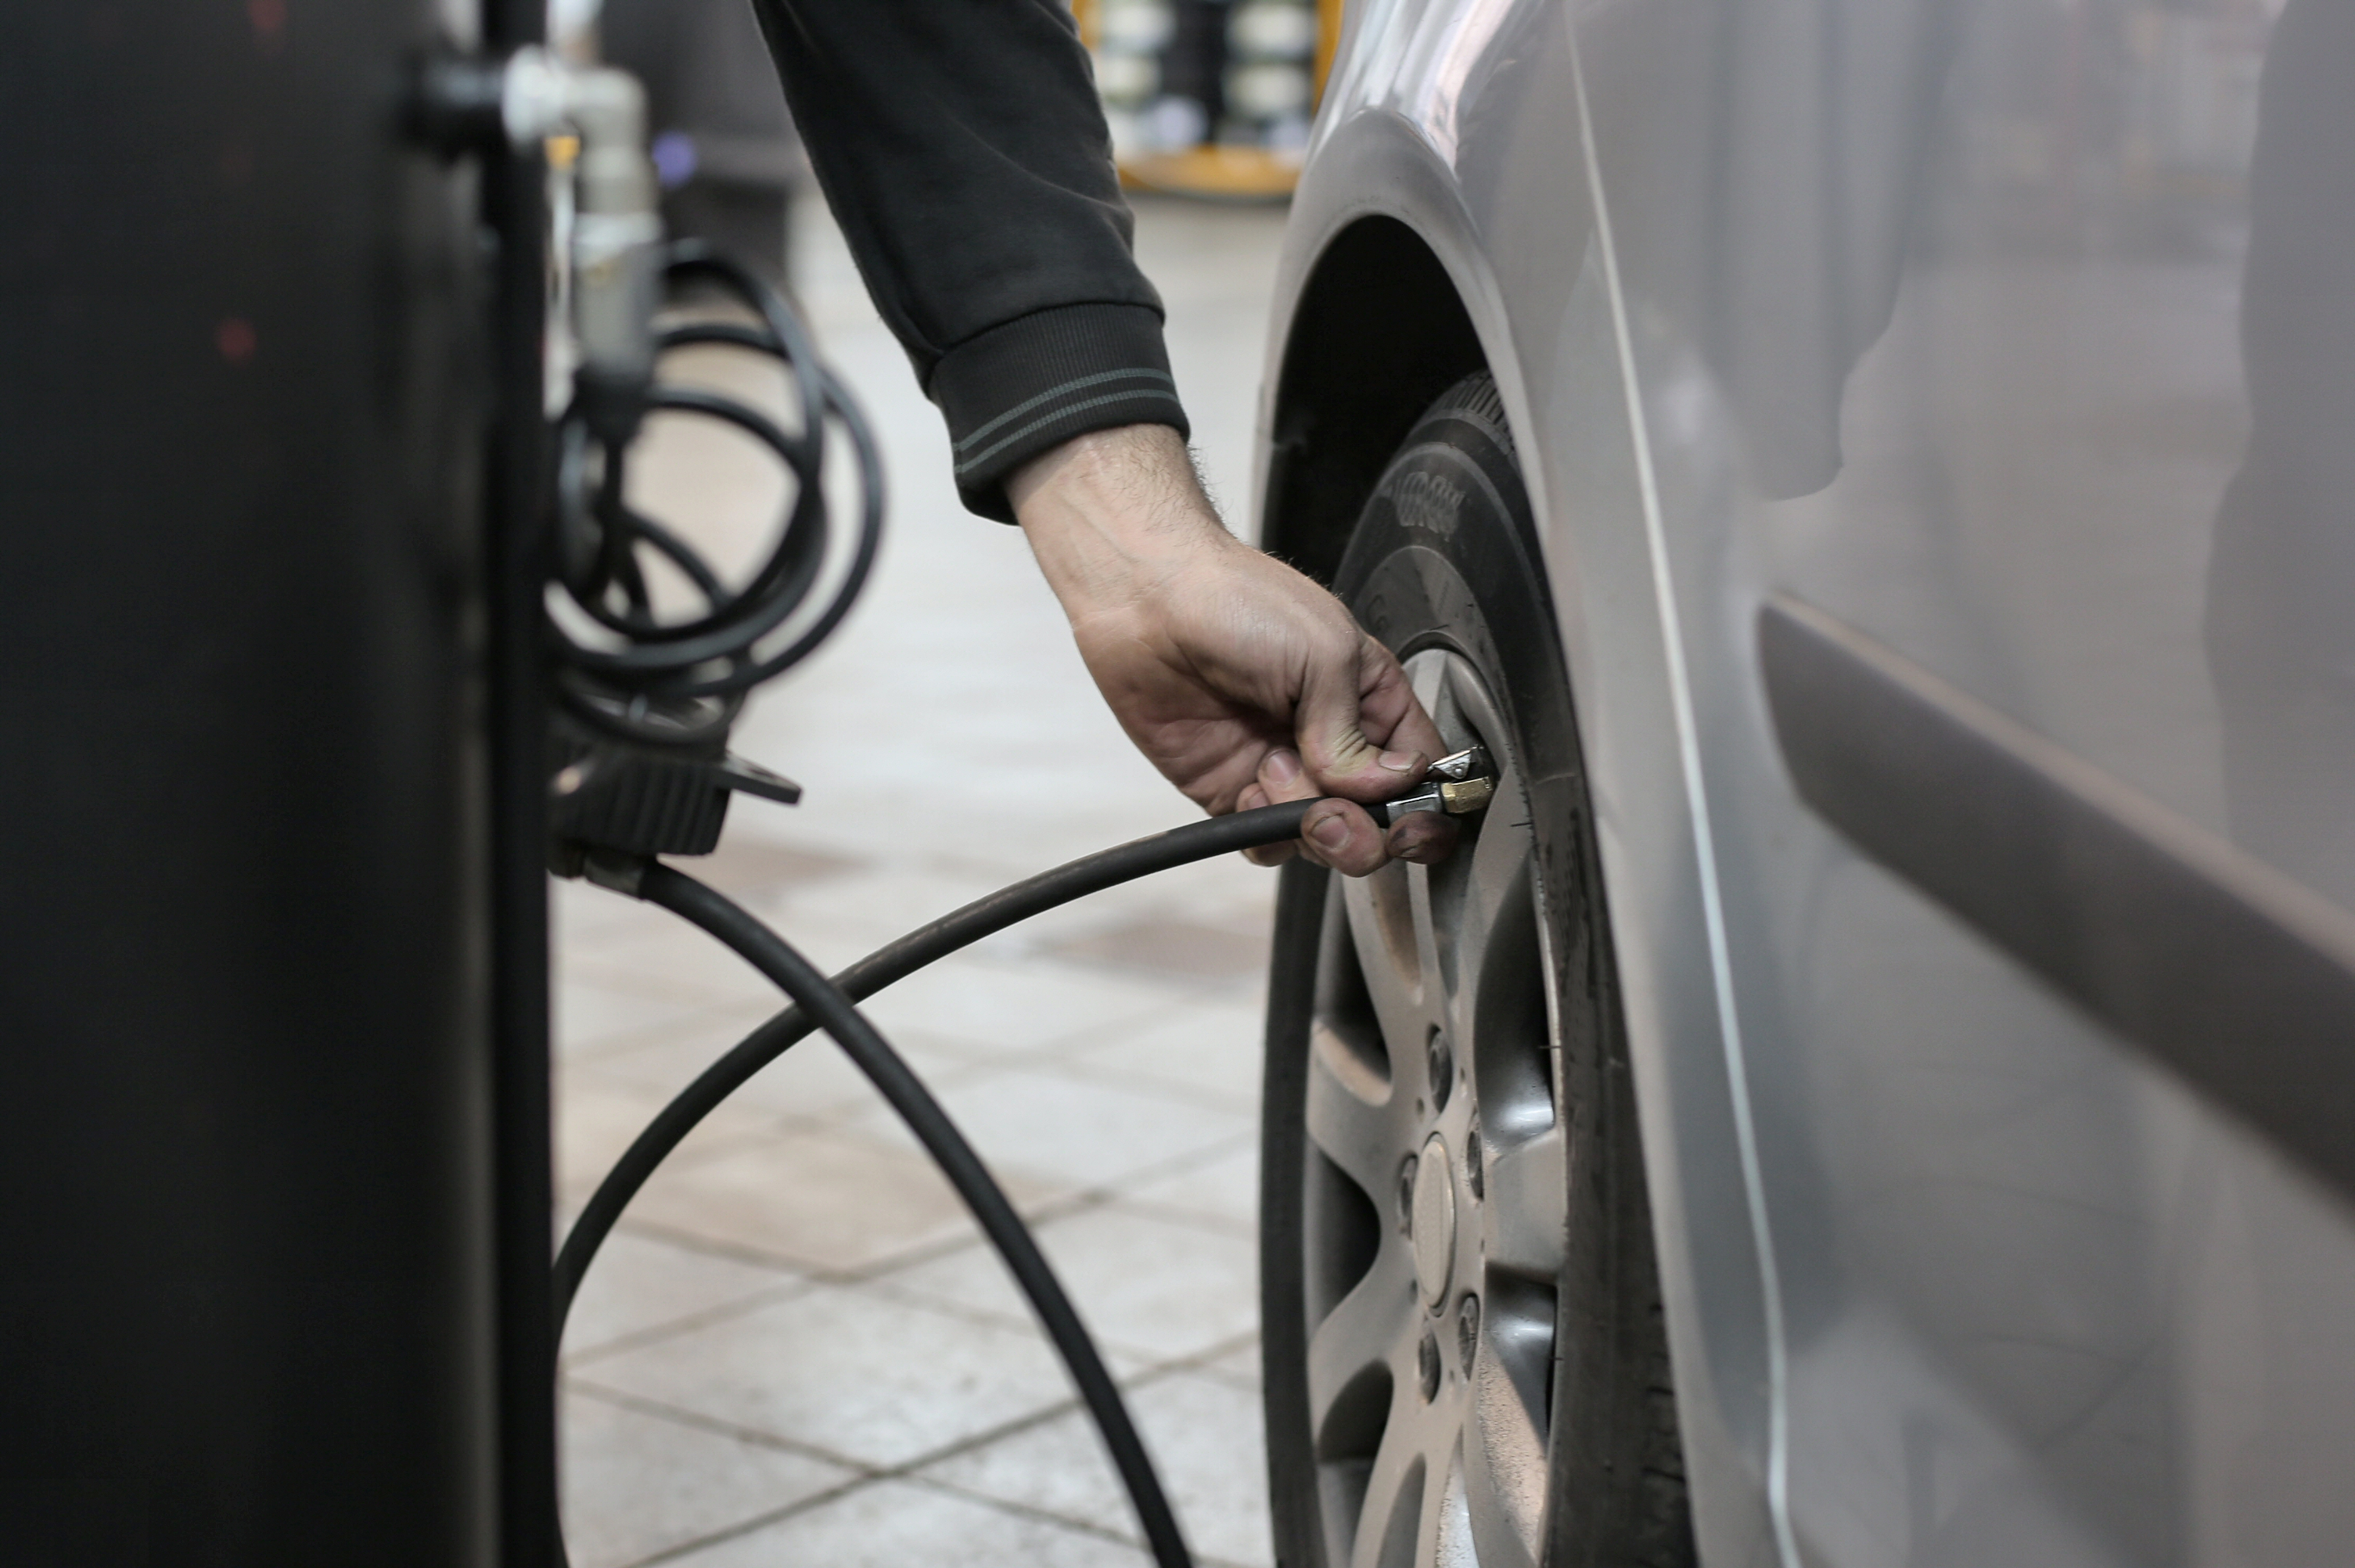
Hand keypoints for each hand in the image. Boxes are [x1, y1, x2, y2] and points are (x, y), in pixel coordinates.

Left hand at [1009, 423, 1455, 874]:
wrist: (1149, 602)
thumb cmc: (1237, 601)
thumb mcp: (1324, 652)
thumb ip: (1355, 733)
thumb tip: (1383, 789)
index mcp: (1373, 702)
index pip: (1425, 774)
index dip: (1426, 807)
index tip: (1409, 819)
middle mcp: (1336, 743)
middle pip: (1381, 823)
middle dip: (1365, 831)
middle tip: (1333, 809)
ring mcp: (1286, 771)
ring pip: (1326, 841)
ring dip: (1308, 824)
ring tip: (1272, 770)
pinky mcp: (1235, 792)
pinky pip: (1268, 843)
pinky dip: (1265, 832)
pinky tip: (1249, 785)